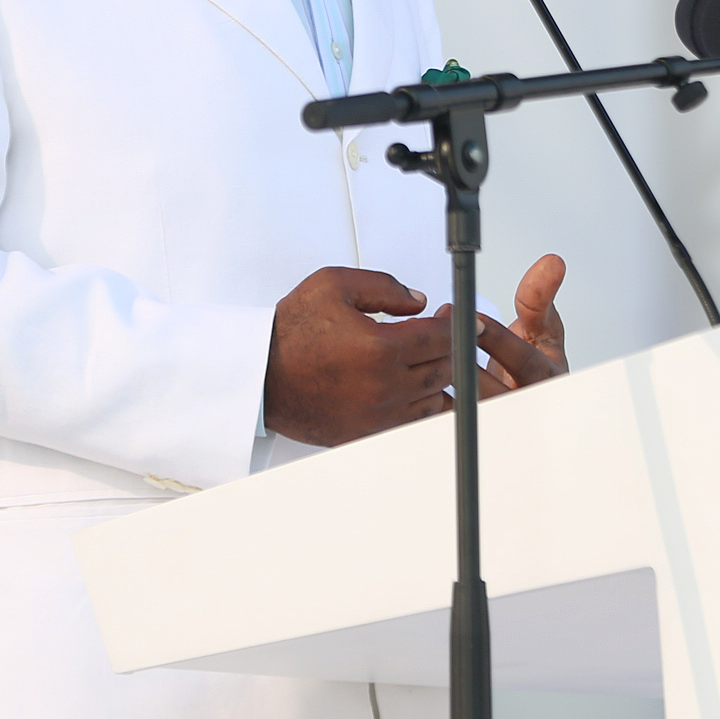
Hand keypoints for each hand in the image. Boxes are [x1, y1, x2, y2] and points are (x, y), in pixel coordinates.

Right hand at [262, 259, 568, 446]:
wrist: (259, 375)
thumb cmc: (291, 331)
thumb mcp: (334, 285)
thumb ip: (384, 286)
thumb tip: (419, 301)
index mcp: (381, 349)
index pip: (442, 337)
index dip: (458, 324)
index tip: (460, 317)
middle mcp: (384, 387)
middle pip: (445, 369)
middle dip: (452, 348)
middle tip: (443, 333)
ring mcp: (378, 415)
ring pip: (435, 400)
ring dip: (439, 378)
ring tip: (427, 360)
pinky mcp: (367, 433)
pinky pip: (412, 422)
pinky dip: (420, 405)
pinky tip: (413, 387)